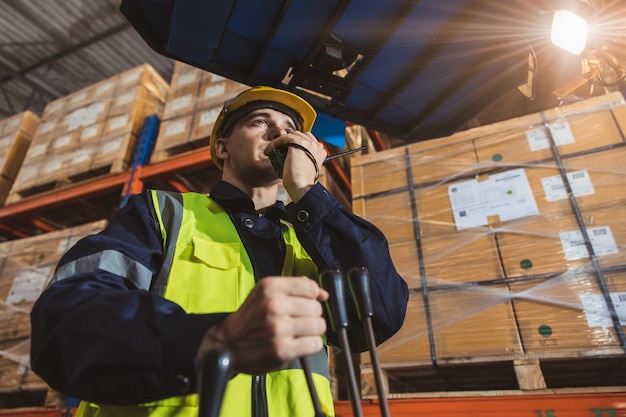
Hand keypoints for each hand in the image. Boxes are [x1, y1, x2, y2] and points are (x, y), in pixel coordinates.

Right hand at [197, 276, 328, 374]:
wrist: (227, 343)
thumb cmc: (251, 318)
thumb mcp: (266, 293)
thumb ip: (295, 288)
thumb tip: (323, 294)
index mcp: (270, 287)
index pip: (310, 287)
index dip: (312, 296)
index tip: (305, 302)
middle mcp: (273, 305)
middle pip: (316, 307)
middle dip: (310, 315)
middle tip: (296, 320)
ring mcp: (278, 328)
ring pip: (319, 325)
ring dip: (312, 331)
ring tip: (297, 332)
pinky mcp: (282, 350)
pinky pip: (315, 344)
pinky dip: (310, 345)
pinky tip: (297, 343)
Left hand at [264, 131, 326, 201]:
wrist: (302, 187)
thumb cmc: (302, 183)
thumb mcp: (306, 168)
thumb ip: (304, 158)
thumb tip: (293, 155)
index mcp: (321, 151)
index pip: (307, 139)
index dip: (295, 142)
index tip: (285, 148)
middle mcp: (317, 145)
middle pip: (299, 135)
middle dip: (288, 140)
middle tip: (277, 149)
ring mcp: (309, 143)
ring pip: (291, 135)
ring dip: (280, 141)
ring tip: (271, 150)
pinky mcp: (299, 143)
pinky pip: (283, 138)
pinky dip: (274, 143)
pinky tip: (268, 151)